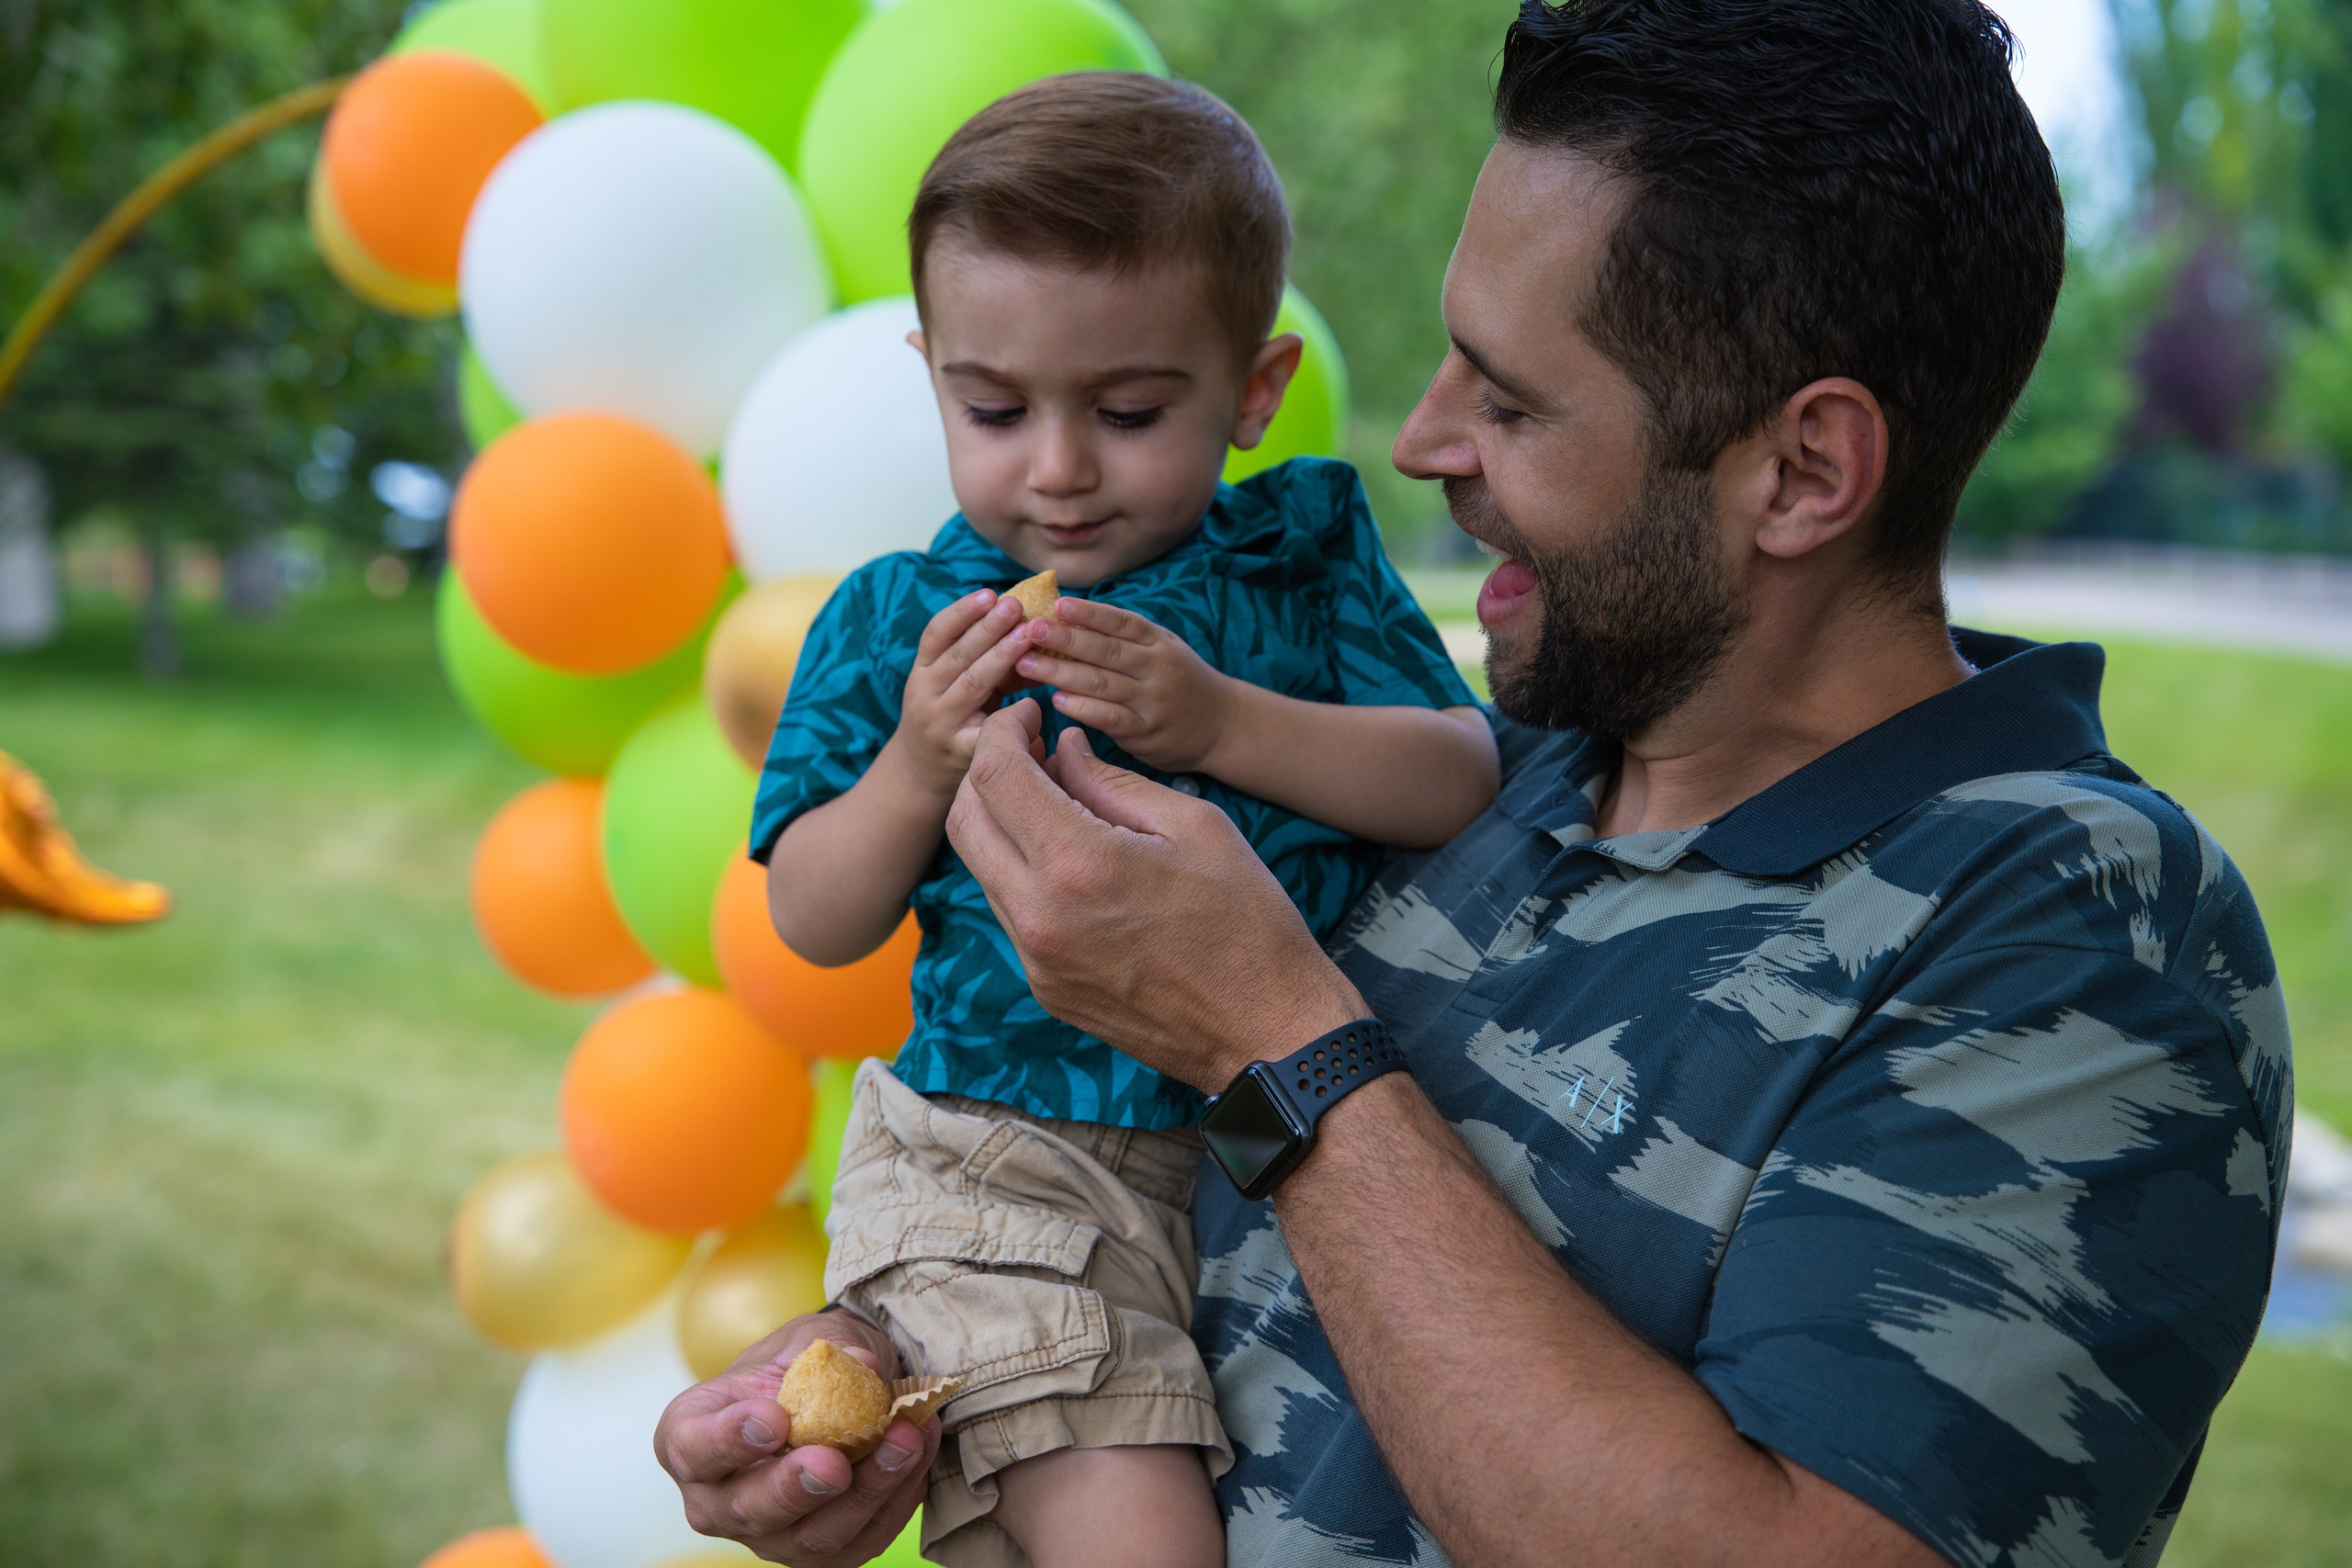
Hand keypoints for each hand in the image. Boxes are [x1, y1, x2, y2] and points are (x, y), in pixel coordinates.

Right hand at [655, 1310, 940, 1566]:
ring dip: (867, 1490)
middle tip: (834, 1462)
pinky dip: (896, 1498)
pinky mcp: (822, 1553)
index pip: (694, 1447)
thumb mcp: (809, 1339)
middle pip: (749, 1509)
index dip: (728, 1439)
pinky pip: (861, 1540)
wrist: (830, 1395)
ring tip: (904, 1440)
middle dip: (796, 1487)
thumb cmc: (799, 1368)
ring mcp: (770, 1535)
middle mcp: (718, 1500)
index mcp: (692, 1436)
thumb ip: (831, 1350)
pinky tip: (917, 1453)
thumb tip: (865, 1366)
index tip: (773, 1418)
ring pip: (813, 1537)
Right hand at [888, 590, 1033, 799]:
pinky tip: (1035, 706)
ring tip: (1026, 636)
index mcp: (922, 670)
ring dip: (1000, 658)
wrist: (919, 773)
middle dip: (988, 628)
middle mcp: (926, 694)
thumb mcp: (951, 683)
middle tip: (1017, 606)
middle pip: (958, 655)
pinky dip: (1011, 717)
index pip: (936, 633)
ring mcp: (941, 724)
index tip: (989, 593)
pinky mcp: (959, 752)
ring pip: (972, 685)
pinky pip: (986, 731)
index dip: (962, 612)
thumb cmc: (948, 714)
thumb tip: (1027, 624)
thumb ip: (981, 657)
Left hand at [945, 700, 1364, 1089]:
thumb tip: (1062, 748)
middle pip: (965, 820)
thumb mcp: (1193, 825)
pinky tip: (1070, 858)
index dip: (1003, 731)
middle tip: (1032, 750)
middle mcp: (1040, 914)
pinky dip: (1023, 871)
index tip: (1028, 715)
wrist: (1266, 1031)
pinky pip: (1011, 913)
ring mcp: (1037, 959)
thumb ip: (1112, 782)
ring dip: (1002, 822)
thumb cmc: (1247, 921)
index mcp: (1078, 863)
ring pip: (981, 868)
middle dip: (986, 771)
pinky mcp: (1046, 988)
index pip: (995, 775)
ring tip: (1055, 800)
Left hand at [1011, 599, 1232, 774]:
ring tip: (1026, 664)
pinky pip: (1109, 718)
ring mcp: (1152, 701)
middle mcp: (1157, 668)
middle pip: (1105, 650)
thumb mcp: (1161, 649)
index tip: (1057, 604)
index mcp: (1158, 641)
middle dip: (1064, 639)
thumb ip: (1124, 636)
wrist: (1222, 723)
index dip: (1089, 612)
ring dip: (1060, 673)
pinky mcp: (1145, 732)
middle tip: (1029, 630)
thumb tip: (1065, 615)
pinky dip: (1082, 707)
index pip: (1121, 622)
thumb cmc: (1179, 680)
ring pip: (1101, 683)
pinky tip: (1056, 700)